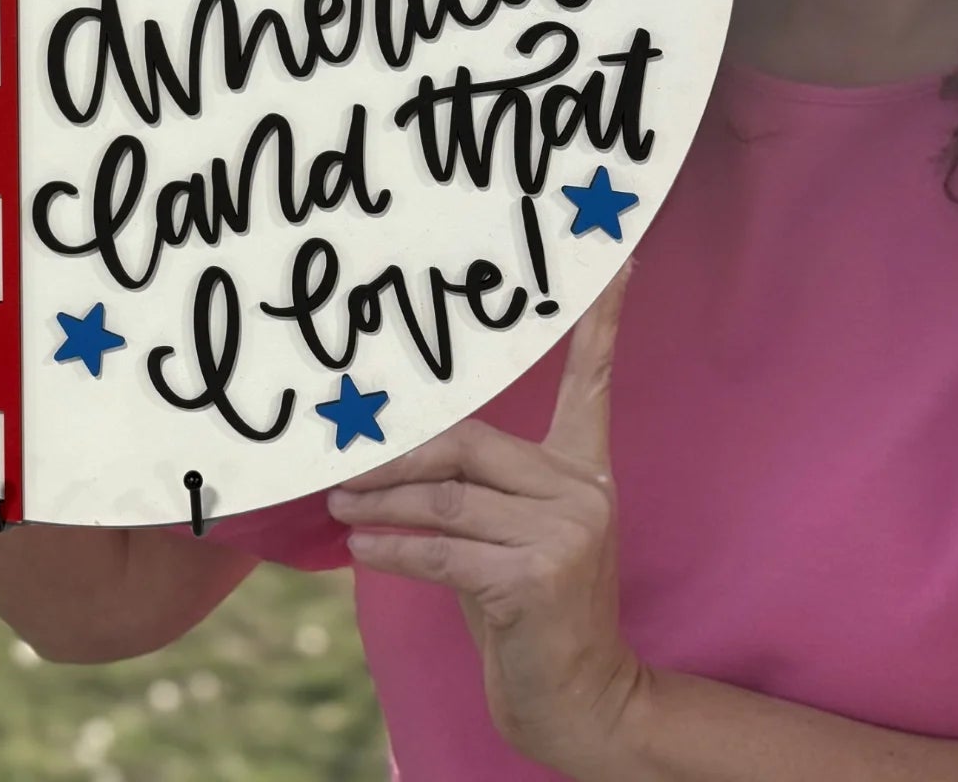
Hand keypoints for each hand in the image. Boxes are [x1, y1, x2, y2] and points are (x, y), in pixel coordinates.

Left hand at [327, 258, 644, 775]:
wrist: (581, 699)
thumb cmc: (529, 613)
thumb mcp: (510, 538)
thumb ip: (474, 489)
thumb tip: (389, 453)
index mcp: (585, 470)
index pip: (592, 379)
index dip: (601, 319)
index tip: (617, 258)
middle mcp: (582, 492)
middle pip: (470, 444)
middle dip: (398, 453)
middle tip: (343, 459)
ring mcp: (564, 534)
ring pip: (446, 500)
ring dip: (381, 503)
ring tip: (340, 503)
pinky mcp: (534, 578)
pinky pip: (441, 550)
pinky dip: (392, 547)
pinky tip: (360, 545)